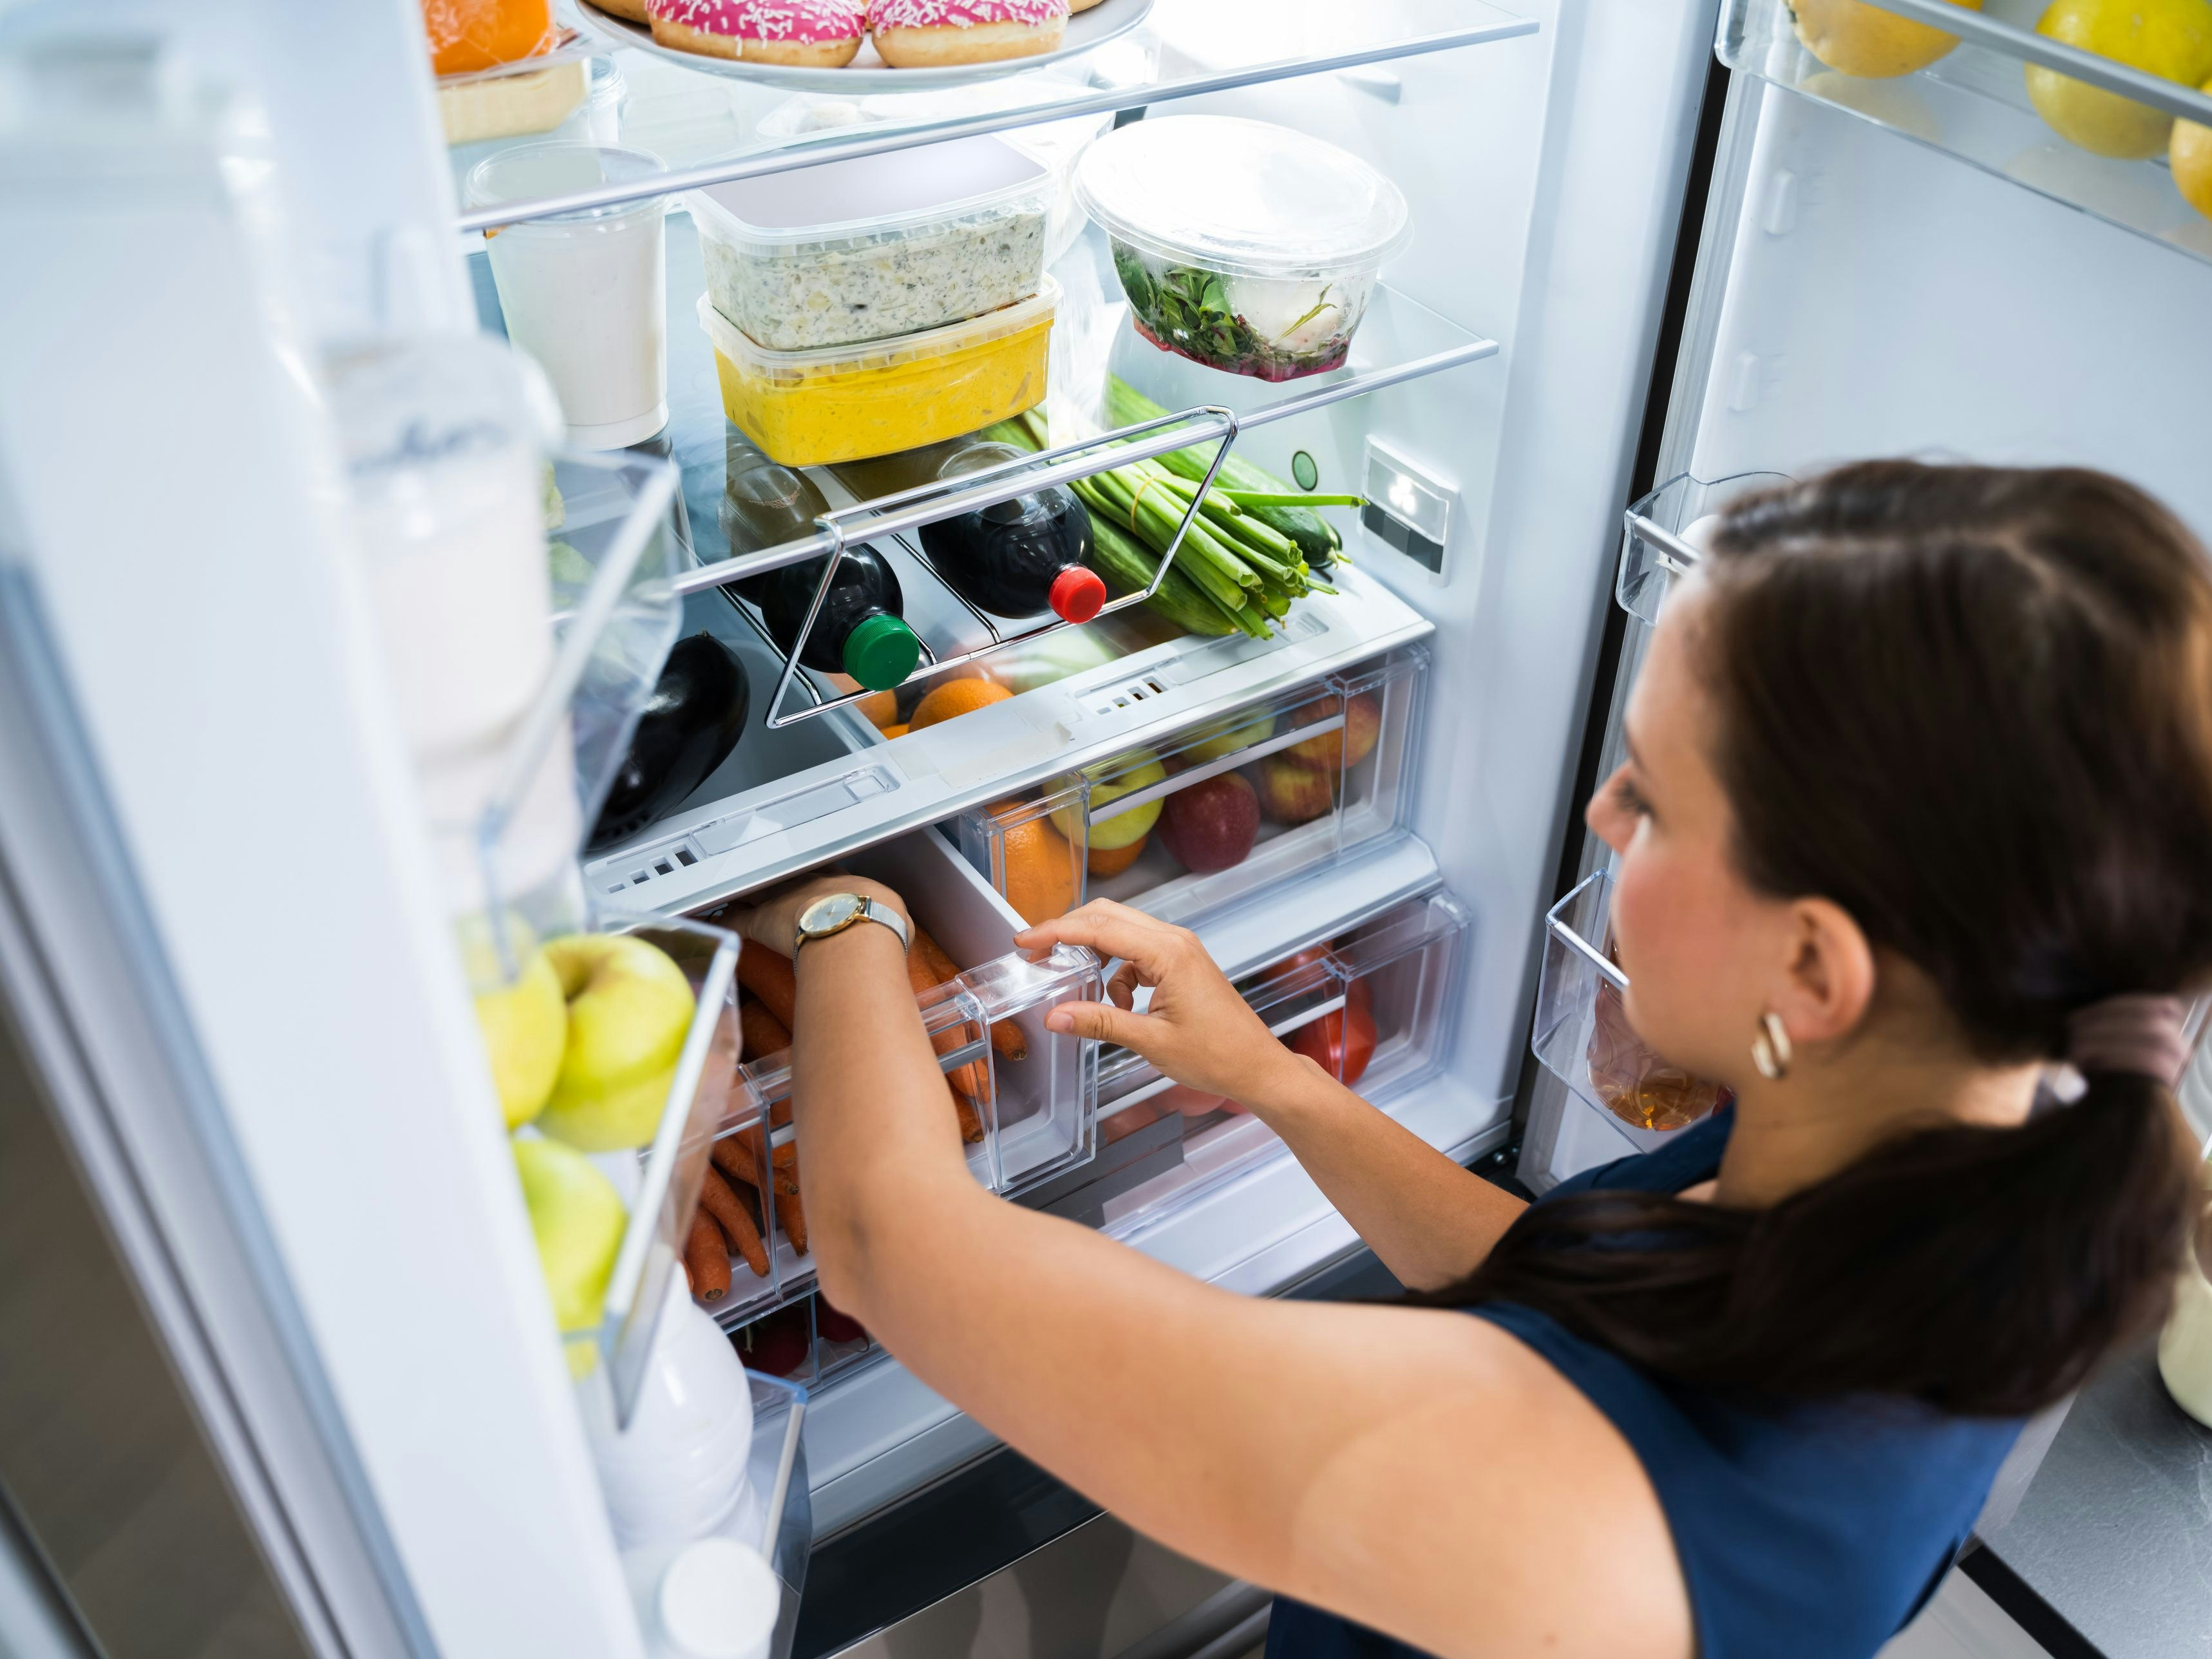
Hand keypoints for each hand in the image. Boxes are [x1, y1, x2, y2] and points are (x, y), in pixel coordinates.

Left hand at [726, 872, 908, 960]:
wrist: (853, 932)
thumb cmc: (879, 926)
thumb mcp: (897, 920)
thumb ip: (891, 921)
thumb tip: (898, 930)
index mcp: (845, 882)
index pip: (828, 875)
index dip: (820, 879)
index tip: (818, 881)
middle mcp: (811, 884)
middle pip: (789, 875)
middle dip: (781, 878)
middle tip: (772, 879)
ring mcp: (784, 899)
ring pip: (760, 890)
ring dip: (749, 892)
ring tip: (737, 892)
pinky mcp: (761, 921)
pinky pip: (738, 919)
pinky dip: (726, 921)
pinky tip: (716, 922)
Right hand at [1015, 901, 1308, 1109]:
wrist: (1258, 1067)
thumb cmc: (1219, 1055)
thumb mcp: (1150, 1042)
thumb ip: (1100, 1023)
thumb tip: (1056, 1016)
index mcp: (1168, 953)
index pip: (1099, 928)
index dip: (1056, 932)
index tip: (1026, 941)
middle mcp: (1175, 941)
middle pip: (1109, 916)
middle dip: (1070, 932)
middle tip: (1038, 954)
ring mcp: (1180, 950)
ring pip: (1123, 932)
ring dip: (1096, 954)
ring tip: (1079, 985)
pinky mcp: (1182, 963)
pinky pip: (1137, 953)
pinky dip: (1118, 972)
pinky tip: (1120, 1004)